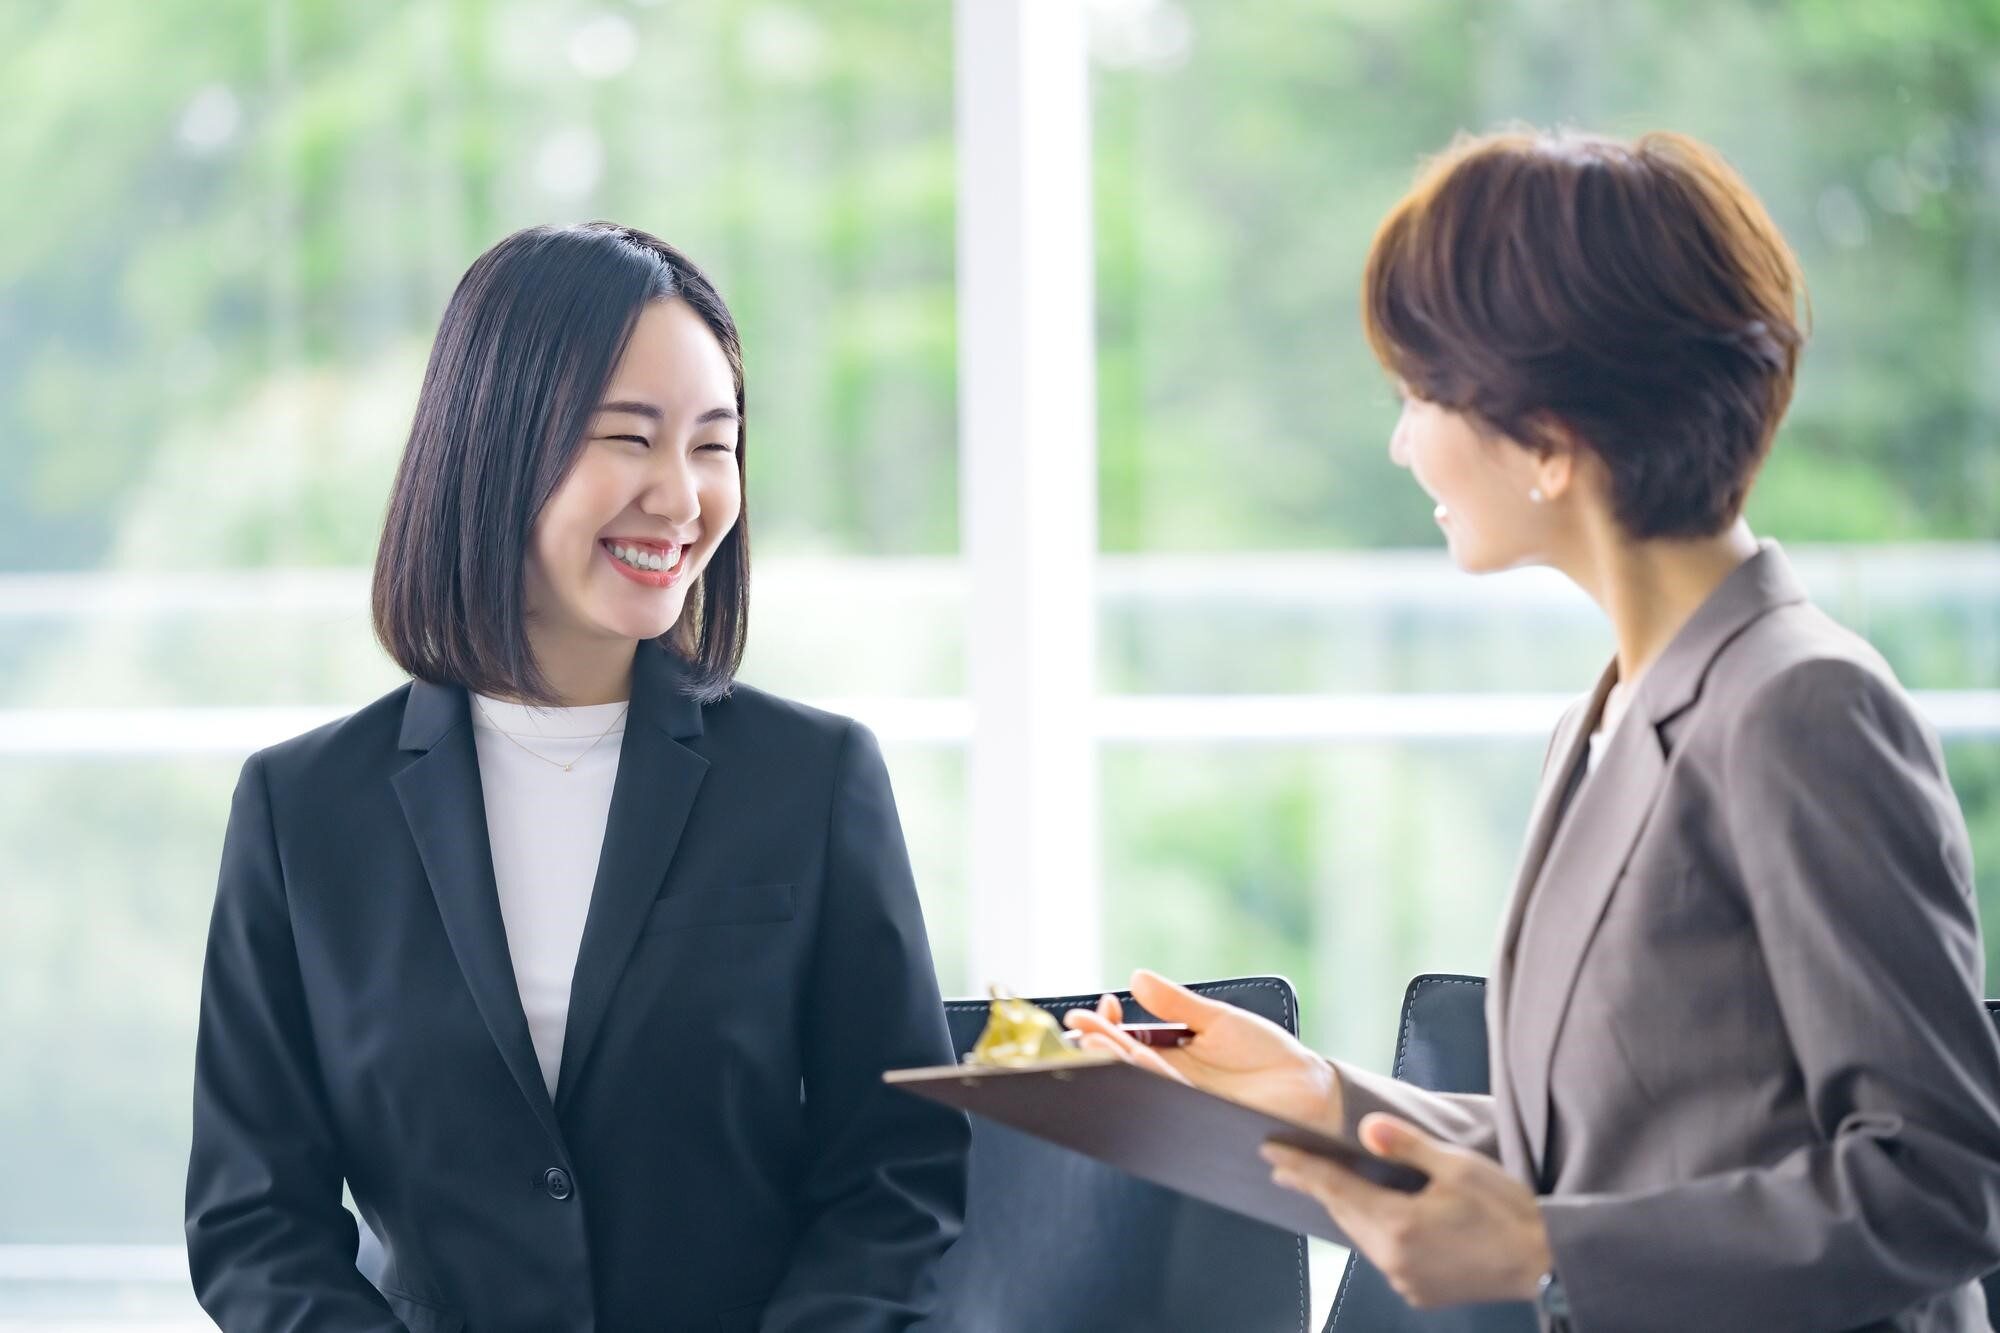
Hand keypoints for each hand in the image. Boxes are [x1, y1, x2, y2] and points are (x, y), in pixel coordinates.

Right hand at [1062, 969, 1339, 1129]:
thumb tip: (1136, 978)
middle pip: (1123, 1061)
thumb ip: (1177, 1003)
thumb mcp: (1218, 1019)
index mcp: (1174, 1050)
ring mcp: (1183, 1096)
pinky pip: (1166, 1094)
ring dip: (1114, 1060)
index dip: (1107, 1025)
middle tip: (1078, 1028)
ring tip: (1092, 1042)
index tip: (1099, 1005)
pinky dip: (1148, 1076)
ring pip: (1139, 1078)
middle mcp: (1172, 1076)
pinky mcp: (1198, 1113)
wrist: (1307, 1087)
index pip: (1127, 1038)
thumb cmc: (1268, 1052)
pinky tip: (1132, 1060)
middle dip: (1097, 1044)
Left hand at [1262, 1113, 1550, 1308]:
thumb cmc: (1505, 1210)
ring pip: (1361, 1236)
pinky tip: (1373, 1215)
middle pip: (1343, 1214)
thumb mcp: (1457, 1166)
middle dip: (1314, 1186)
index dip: (1301, 1168)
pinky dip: (1372, 1231)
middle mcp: (1393, 1258)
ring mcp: (1405, 1281)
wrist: (1547, 1262)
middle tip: (1284, 1164)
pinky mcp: (1420, 1292)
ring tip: (1322, 1184)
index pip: (1334, 1189)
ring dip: (1344, 1208)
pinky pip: (1383, 1256)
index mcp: (1397, 1225)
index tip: (1270, 1153)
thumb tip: (1364, 1129)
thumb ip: (1406, 1146)